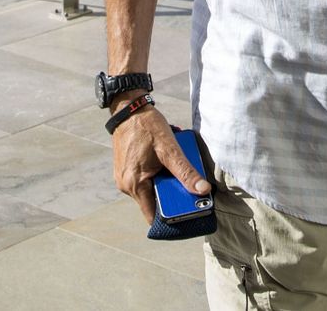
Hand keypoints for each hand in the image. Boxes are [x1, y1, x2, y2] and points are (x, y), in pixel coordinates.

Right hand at [112, 104, 210, 220]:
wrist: (128, 109)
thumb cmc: (146, 126)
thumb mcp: (170, 149)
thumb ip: (186, 172)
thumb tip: (202, 190)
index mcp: (134, 184)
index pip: (152, 215)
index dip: (170, 218)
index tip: (186, 214)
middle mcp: (125, 185)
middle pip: (152, 203)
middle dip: (170, 198)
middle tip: (186, 189)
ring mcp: (124, 179)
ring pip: (149, 191)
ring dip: (163, 185)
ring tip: (174, 171)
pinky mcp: (126, 171)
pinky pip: (144, 181)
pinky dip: (156, 177)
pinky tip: (164, 165)